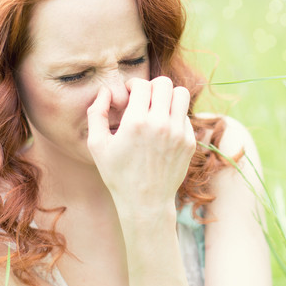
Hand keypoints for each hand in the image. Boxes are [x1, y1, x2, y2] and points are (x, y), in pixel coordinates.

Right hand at [86, 76, 196, 211]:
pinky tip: (163, 128)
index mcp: (136, 122)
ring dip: (168, 96)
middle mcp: (160, 124)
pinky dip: (175, 115)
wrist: (145, 202)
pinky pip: (185, 115)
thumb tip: (105, 91)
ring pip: (181, 94)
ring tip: (158, 107)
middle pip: (164, 84)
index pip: (142, 85)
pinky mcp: (189, 142)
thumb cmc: (117, 174)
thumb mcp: (97, 145)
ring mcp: (178, 133)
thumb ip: (96, 113)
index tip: (129, 95)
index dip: (133, 86)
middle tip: (144, 99)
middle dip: (152, 87)